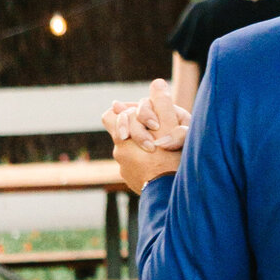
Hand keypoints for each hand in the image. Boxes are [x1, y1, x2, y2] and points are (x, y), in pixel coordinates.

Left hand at [102, 79, 187, 193]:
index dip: (120, 112)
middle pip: (124, 135)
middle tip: (157, 134)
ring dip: (144, 151)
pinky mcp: (135, 184)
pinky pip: (138, 170)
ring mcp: (126, 171)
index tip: (134, 115)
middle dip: (139, 133)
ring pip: (132, 154)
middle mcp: (120, 155)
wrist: (169, 196)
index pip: (110, 116)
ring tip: (164, 152)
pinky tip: (162, 168)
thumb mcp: (170, 126)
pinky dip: (147, 167)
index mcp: (122, 138)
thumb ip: (162, 103)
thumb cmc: (170, 159)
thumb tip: (157, 83)